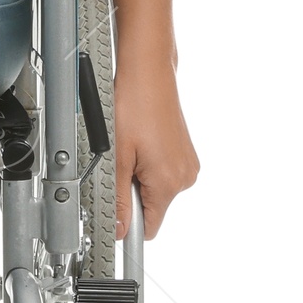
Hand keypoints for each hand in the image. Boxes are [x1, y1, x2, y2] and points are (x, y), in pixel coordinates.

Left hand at [111, 52, 197, 238]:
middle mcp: (185, 176)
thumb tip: (119, 229)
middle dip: (132, 193)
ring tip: (132, 146)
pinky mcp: (185, 154)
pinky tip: (141, 142)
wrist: (148, 73)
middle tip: (120, 162)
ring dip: (140, 177)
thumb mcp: (117, 157)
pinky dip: (149, 165)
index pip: (150, 228)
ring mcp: (187, 164)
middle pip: (152, 207)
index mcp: (170, 182)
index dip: (129, 223)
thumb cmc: (133, 105)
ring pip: (157, 189)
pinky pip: (163, 173)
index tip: (115, 210)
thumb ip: (119, 198)